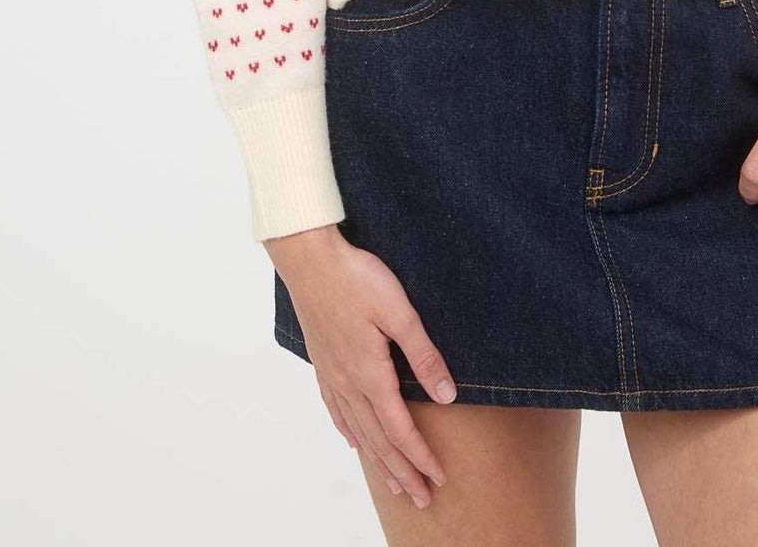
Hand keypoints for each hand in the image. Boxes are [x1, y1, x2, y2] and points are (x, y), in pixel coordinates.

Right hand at [265, 224, 454, 509]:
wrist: (310, 259)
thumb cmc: (357, 278)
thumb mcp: (399, 311)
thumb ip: (423, 355)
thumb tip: (447, 395)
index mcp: (369, 373)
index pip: (400, 428)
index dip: (421, 456)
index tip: (439, 477)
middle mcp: (348, 383)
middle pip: (378, 440)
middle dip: (403, 471)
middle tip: (423, 497)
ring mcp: (331, 375)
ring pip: (358, 430)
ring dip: (379, 460)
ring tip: (395, 482)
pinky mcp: (322, 362)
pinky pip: (337, 411)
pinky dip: (349, 432)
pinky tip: (354, 441)